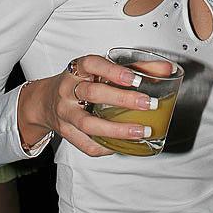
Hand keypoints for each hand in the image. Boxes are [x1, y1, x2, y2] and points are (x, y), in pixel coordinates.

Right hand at [17, 54, 170, 156]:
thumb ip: (135, 68)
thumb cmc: (82, 82)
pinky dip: (105, 147)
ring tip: (141, 131)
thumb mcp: (103, 71)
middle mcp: (68, 90)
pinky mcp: (66, 133)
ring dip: (117, 129)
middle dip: (122, 99)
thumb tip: (166, 70)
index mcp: (78, 70)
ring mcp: (66, 113)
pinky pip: (86, 145)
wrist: (46, 101)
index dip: (113, 71)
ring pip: (88, 124)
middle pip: (92, 94)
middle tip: (148, 103)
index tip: (135, 78)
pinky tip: (122, 145)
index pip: (92, 65)